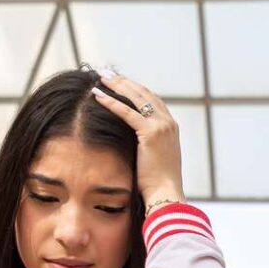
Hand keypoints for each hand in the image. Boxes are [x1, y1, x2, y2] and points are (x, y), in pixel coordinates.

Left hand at [91, 72, 185, 207]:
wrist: (166, 194)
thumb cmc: (158, 184)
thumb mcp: (156, 159)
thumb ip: (149, 146)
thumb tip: (133, 144)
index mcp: (171, 128)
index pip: (152, 100)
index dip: (135, 89)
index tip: (120, 82)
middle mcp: (168, 123)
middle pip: (144, 94)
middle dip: (124, 81)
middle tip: (107, 73)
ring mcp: (162, 126)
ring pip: (136, 98)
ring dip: (117, 85)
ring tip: (101, 78)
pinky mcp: (151, 133)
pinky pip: (127, 112)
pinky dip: (111, 102)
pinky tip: (98, 95)